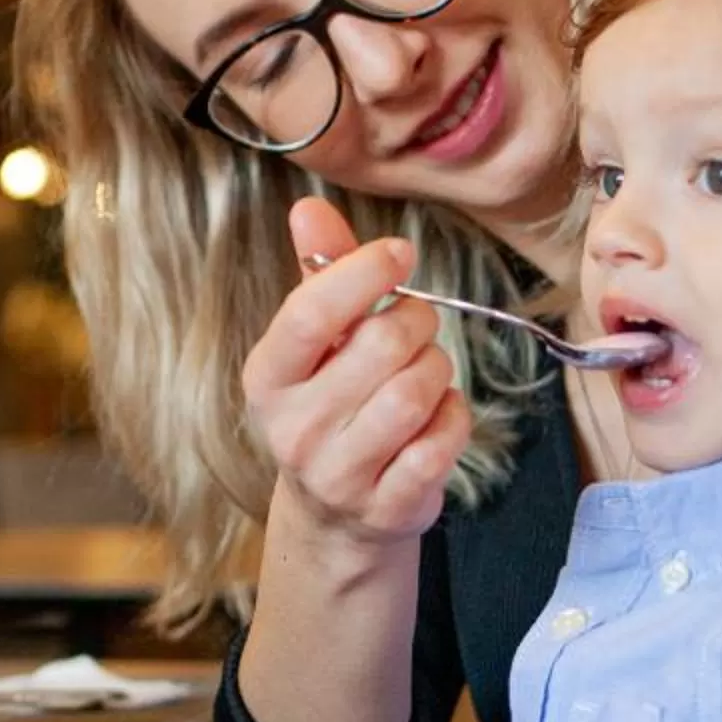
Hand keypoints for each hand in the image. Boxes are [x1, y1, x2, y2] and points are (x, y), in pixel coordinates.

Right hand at [244, 198, 472, 550]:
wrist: (333, 514)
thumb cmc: (330, 404)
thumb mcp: (315, 343)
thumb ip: (318, 274)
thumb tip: (308, 208)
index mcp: (268, 376)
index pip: (311, 312)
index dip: (363, 272)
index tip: (398, 254)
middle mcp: (293, 428)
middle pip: (380, 346)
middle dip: (416, 322)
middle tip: (417, 326)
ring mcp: (337, 474)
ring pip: (415, 393)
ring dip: (437, 369)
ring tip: (426, 371)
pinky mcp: (385, 506)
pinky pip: (441, 443)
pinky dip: (453, 418)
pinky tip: (437, 416)